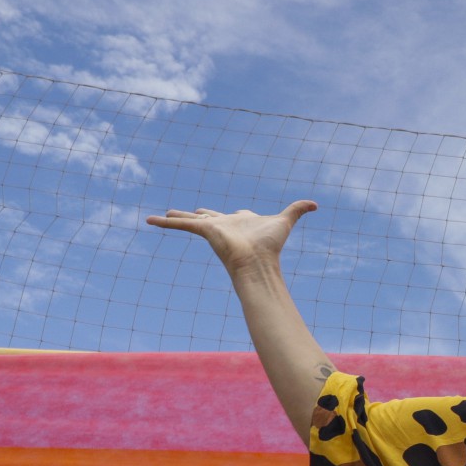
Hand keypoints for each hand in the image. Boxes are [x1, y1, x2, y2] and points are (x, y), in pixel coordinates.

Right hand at [146, 200, 317, 270]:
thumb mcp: (286, 220)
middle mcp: (225, 225)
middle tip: (188, 213)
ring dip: (175, 217)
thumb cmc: (271, 245)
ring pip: (189, 220)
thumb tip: (316, 203)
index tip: (238, 212)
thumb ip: (299, 209)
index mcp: (241, 222)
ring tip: (160, 215)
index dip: (238, 213)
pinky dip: (165, 222)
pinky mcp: (203, 230)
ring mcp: (212, 228)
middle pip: (208, 216)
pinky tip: (150, 219)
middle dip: (197, 214)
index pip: (236, 214)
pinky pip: (180, 224)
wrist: (258, 262)